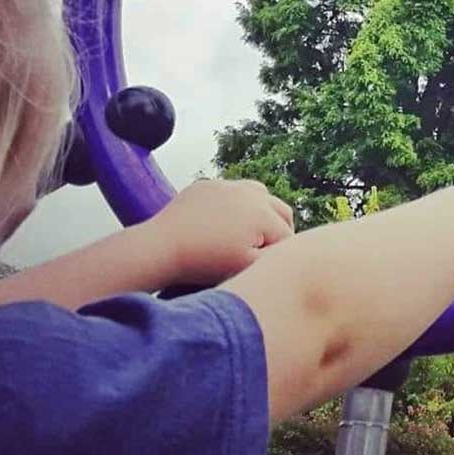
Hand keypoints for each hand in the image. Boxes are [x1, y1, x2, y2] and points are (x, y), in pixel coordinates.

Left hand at [144, 179, 294, 286]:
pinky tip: (225, 224)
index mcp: (264, 213)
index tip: (271, 269)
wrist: (162, 246)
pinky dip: (236, 206)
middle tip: (270, 252)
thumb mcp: (246, 267)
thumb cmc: (205, 262)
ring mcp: (229, 184)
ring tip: (253, 233)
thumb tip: (291, 254)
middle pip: (282, 211)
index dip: (283, 255)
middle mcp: (252, 193)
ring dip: (263, 212)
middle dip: (281, 230)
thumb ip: (275, 260)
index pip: (288, 236)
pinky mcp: (208, 185)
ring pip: (260, 195)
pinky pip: (232, 192)